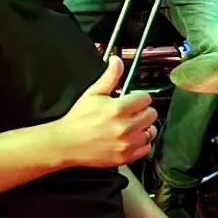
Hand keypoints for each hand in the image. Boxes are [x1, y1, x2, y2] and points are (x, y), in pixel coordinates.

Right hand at [53, 54, 157, 168]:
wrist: (65, 144)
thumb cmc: (78, 118)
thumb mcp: (93, 94)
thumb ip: (110, 76)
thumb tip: (117, 60)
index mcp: (118, 109)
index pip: (146, 98)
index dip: (138, 98)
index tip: (131, 101)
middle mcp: (125, 127)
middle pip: (151, 114)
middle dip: (142, 111)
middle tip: (130, 113)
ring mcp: (126, 144)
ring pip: (151, 131)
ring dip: (144, 127)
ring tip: (130, 126)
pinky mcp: (125, 157)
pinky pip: (146, 148)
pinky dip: (141, 143)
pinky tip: (130, 138)